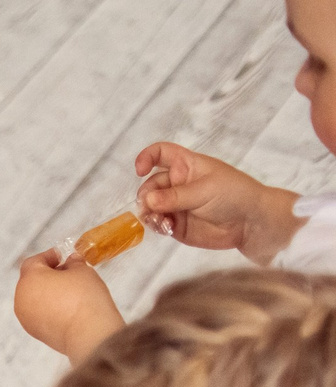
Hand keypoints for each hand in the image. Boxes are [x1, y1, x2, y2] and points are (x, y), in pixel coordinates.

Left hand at [13, 251, 126, 363]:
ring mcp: (25, 317)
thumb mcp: (82, 270)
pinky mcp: (34, 331)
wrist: (88, 332)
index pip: (33, 262)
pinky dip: (49, 308)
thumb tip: (71, 262)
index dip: (48, 256)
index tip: (60, 256)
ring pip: (34, 298)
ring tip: (69, 290)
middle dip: (48, 274)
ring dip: (48, 292)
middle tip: (67, 271)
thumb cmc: (84, 297)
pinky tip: (67, 307)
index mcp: (29, 279)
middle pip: (31, 281)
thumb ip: (73, 263)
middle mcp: (21, 298)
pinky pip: (39, 314)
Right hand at [134, 141, 299, 260]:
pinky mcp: (175, 224)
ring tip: (160, 222)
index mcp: (186, 166)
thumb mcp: (204, 190)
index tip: (139, 171)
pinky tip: (166, 228)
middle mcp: (177, 184)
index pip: (161, 153)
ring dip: (149, 214)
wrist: (251, 223)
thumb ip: (174, 197)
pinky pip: (157, 223)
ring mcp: (175, 205)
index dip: (147, 158)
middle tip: (151, 208)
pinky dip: (156, 226)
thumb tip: (145, 201)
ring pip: (150, 207)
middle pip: (150, 185)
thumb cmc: (234, 195)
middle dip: (146, 197)